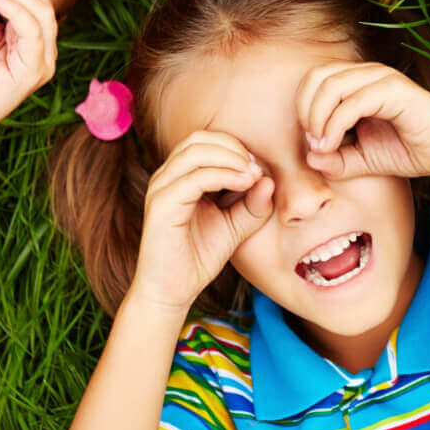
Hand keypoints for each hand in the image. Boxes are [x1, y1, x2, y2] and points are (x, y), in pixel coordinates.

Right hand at [132, 131, 274, 314]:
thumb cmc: (199, 256)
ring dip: (230, 157)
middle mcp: (166, 177)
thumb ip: (253, 205)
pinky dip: (223, 175)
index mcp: (179, 177)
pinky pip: (195, 178)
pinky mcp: (162, 205)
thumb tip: (269, 179)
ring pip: (196, 151)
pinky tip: (244, 184)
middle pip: (199, 139)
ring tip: (253, 174)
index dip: (235, 147)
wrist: (172, 291)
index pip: (205, 141)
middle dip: (233, 147)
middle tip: (256, 167)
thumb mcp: (235, 227)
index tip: (259, 168)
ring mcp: (161, 188)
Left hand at [296, 61, 429, 182]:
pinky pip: (353, 101)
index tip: (311, 142)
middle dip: (305, 110)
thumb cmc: (408, 151)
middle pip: (317, 76)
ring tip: (322, 144)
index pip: (314, 80)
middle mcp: (368, 73)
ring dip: (317, 117)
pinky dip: (335, 123)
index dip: (302, 108)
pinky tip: (333, 144)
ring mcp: (382, 78)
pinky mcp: (395, 90)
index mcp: (358, 81)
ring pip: (331, 84)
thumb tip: (309, 157)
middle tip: (313, 142)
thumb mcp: (362, 159)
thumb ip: (335, 160)